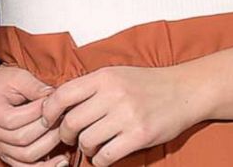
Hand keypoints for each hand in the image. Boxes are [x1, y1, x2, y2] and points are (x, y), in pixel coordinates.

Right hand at [0, 65, 67, 166]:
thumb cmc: (4, 84)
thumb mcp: (17, 77)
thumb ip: (35, 86)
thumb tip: (56, 97)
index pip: (14, 120)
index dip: (38, 113)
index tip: (56, 103)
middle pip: (21, 139)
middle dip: (47, 129)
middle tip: (65, 118)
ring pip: (26, 156)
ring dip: (50, 147)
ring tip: (65, 134)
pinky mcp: (8, 156)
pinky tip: (63, 160)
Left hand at [41, 65, 203, 165]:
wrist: (184, 91)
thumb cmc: (146, 84)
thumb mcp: (115, 74)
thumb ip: (89, 87)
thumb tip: (57, 101)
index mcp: (103, 78)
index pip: (62, 95)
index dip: (49, 110)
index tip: (48, 120)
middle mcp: (113, 95)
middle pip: (72, 122)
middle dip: (65, 134)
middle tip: (68, 138)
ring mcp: (127, 116)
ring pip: (87, 140)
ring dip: (84, 148)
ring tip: (90, 146)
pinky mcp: (140, 135)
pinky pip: (107, 155)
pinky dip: (100, 160)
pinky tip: (103, 157)